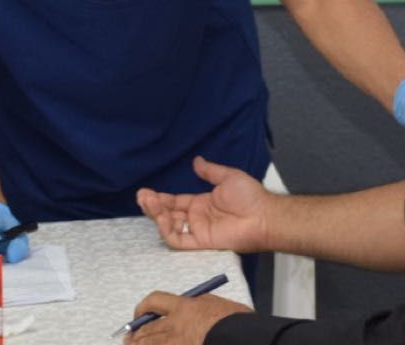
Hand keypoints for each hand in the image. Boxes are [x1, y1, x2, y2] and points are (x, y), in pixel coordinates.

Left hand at [126, 292, 249, 344]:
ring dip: (138, 344)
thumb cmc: (237, 324)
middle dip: (135, 334)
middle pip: (144, 329)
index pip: (154, 301)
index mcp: (183, 308)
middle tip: (130, 338)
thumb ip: (199, 304)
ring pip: (146, 344)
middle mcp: (174, 327)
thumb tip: (191, 306)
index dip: (143, 308)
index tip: (139, 314)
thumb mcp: (216, 305)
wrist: (243, 339)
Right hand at [135, 156, 270, 252]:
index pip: (175, 202)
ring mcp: (198, 230)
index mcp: (201, 204)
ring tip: (148, 202)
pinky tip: (162, 216)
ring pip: (169, 226)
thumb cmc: (249, 196)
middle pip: (168, 214)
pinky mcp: (201, 242)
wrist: (263, 214)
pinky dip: (167, 230)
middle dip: (153, 206)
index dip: (161, 198)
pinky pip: (179, 240)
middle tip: (142, 196)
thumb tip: (196, 161)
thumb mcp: (228, 177)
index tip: (147, 192)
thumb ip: (210, 171)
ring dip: (156, 215)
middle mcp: (196, 218)